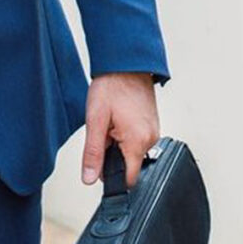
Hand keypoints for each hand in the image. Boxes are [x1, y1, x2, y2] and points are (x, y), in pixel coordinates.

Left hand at [81, 72, 159, 188]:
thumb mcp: (95, 121)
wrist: (126, 63)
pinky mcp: (152, 124)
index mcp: (138, 141)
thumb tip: (89, 177)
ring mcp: (153, 130)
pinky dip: (125, 135)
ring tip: (111, 122)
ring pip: (132, 152)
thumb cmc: (112, 86)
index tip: (101, 164)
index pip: (129, 180)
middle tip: (103, 132)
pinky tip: (119, 118)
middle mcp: (151, 138)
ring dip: (118, 143)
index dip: (111, 177)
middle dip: (112, 154)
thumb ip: (92, 153)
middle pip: (128, 164)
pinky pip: (137, 139)